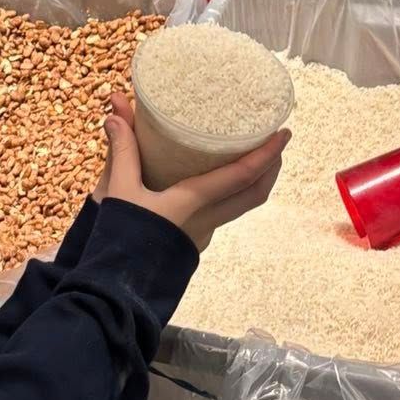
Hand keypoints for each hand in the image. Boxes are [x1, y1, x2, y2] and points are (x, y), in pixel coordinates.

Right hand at [102, 92, 286, 251]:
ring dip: (255, 180)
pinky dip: (234, 191)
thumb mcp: (120, 190)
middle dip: (271, 166)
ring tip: (256, 154)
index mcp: (194, 203)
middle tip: (277, 140)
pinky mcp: (195, 240)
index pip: (242, 176)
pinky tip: (221, 178)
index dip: (266, 154)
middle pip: (255, 194)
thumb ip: (122, 150)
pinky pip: (226, 211)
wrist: (117, 287)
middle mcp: (207, 219)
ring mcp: (204, 233)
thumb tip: (116, 112)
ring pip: (242, 205)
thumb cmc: (121, 237)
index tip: (283, 133)